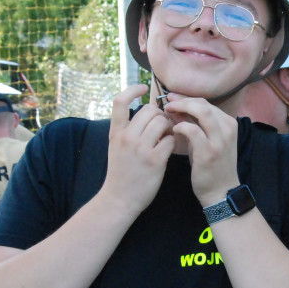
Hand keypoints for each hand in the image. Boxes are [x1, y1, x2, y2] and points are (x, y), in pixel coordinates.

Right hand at [103, 85, 174, 214]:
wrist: (119, 199)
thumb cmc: (121, 172)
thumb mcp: (115, 147)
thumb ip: (126, 129)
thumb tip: (146, 112)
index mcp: (115, 133)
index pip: (119, 101)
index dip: (132, 89)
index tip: (144, 88)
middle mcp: (126, 137)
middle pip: (149, 110)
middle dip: (159, 115)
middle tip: (161, 126)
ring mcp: (141, 149)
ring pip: (162, 122)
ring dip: (168, 127)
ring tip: (165, 137)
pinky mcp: (155, 160)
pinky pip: (171, 139)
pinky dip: (173, 141)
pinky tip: (168, 149)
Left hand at [163, 96, 239, 205]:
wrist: (220, 191)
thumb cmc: (211, 166)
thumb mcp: (205, 142)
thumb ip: (194, 125)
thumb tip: (175, 109)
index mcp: (228, 124)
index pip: (206, 103)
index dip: (187, 99)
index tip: (172, 99)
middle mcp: (227, 128)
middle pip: (204, 103)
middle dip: (182, 101)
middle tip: (167, 103)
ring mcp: (220, 140)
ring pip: (202, 111)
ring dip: (182, 109)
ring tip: (168, 112)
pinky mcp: (209, 151)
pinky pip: (193, 130)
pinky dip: (181, 126)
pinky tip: (174, 130)